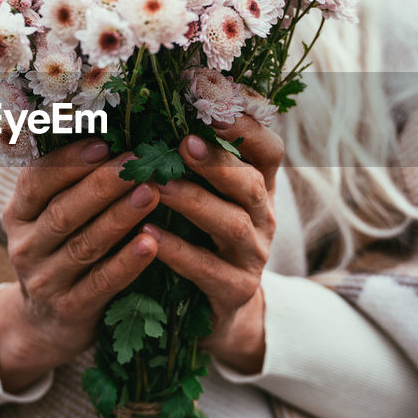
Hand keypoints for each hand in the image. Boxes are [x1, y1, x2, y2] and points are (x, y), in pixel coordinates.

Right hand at [0, 138, 159, 392]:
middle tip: (138, 163)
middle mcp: (25, 246)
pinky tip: (152, 242)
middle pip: (63, 211)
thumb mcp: (48, 218)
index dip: (69, 162)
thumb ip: (69, 184)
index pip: (37, 181)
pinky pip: (101, 282)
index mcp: (18, 214)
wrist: (44, 325)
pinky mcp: (70, 310)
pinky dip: (127, 262)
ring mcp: (45, 281)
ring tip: (152, 193)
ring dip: (119, 217)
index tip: (103, 143)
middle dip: (102, 184)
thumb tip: (113, 132)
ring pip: (84, 245)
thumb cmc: (60, 252)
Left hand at [141, 116, 283, 373]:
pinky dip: (178, 252)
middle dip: (218, 161)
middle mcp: (262, 218)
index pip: (269, 149)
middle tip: (183, 142)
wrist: (220, 312)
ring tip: (159, 187)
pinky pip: (208, 270)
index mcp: (257, 188)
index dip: (248, 127)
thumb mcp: (207, 197)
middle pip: (251, 183)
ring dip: (195, 202)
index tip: (215, 104)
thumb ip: (192, 162)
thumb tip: (153, 108)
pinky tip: (148, 235)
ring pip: (232, 224)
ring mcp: (252, 257)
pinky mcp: (234, 291)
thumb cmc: (203, 240)